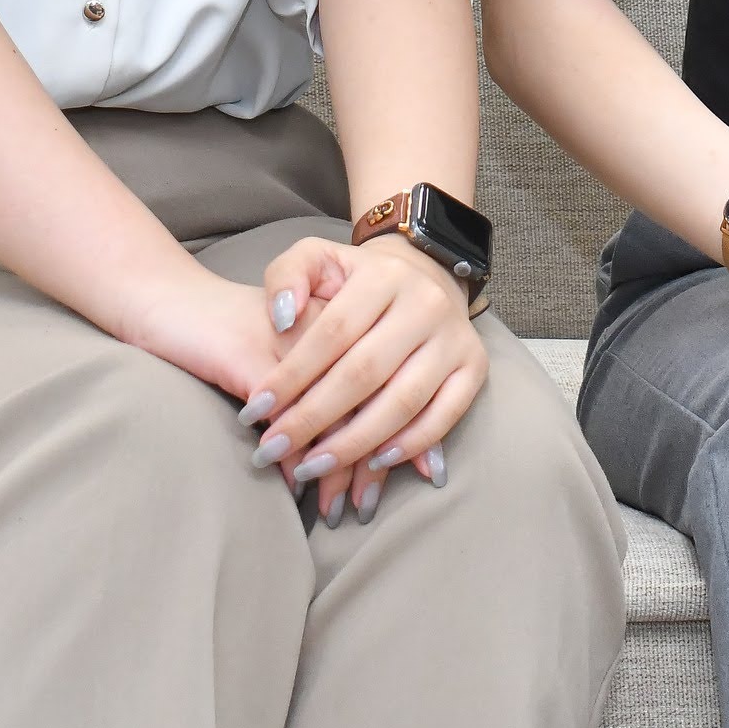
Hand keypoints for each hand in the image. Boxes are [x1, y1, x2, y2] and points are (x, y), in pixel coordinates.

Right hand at [111, 258, 416, 516]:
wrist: (173, 301)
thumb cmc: (235, 334)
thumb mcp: (289, 355)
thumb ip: (329, 391)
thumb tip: (368, 452)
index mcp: (344, 319)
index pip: (391, 379)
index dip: (404, 431)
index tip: (419, 476)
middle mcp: (326, 327)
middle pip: (368, 400)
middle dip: (370, 462)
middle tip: (365, 508)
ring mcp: (290, 344)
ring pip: (332, 413)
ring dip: (334, 468)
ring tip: (333, 509)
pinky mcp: (251, 359)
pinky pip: (284, 417)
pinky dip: (290, 457)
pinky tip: (292, 483)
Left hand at [232, 236, 487, 521]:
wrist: (424, 276)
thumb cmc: (355, 281)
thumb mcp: (315, 258)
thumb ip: (286, 277)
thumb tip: (281, 319)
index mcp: (382, 276)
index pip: (332, 332)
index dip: (292, 375)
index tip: (254, 411)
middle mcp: (425, 304)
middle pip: (365, 373)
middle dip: (313, 419)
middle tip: (271, 450)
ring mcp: (454, 337)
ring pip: (404, 401)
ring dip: (354, 443)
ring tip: (312, 468)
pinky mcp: (475, 366)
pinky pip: (446, 415)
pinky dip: (411, 445)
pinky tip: (373, 463)